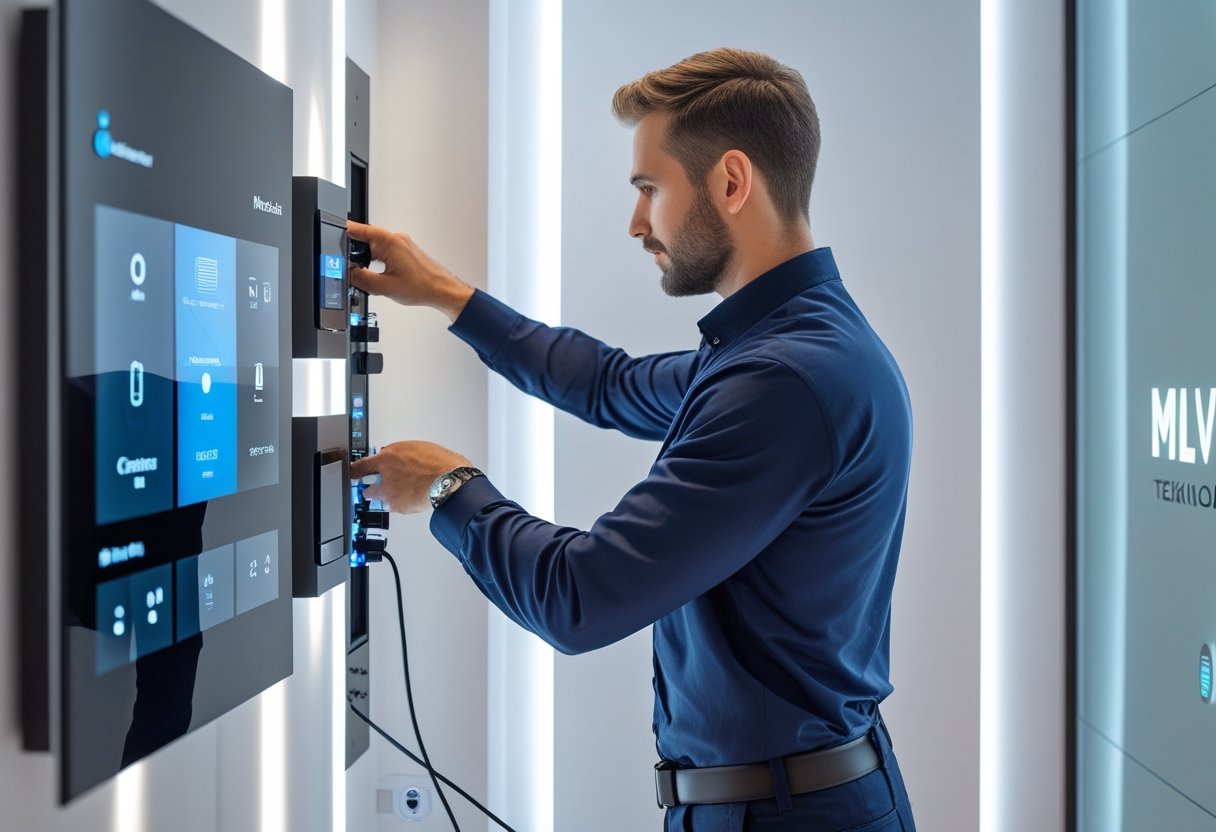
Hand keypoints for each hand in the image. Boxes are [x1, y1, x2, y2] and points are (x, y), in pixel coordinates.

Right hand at [346, 221, 474, 321]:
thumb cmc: (423, 286)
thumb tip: (348, 274)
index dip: (341, 234)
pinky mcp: (404, 251)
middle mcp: (395, 238)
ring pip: (373, 246)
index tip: (331, 237)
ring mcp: (401, 244)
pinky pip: (383, 251)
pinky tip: (378, 275)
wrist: (443, 291)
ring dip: (366, 258)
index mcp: (389, 241)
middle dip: (353, 252)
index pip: (357, 229)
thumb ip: (361, 279)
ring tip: (365, 274)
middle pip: (364, 238)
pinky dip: (376, 261)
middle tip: (347, 267)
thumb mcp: (384, 287)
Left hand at [350, 441, 474, 514]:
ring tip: (402, 494)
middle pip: (367, 489)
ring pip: (381, 500)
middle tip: (381, 487)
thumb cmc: (439, 463)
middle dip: (372, 488)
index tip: (351, 474)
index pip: (361, 465)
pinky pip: (395, 507)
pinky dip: (400, 504)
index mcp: (388, 457)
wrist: (450, 481)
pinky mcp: (399, 506)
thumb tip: (394, 455)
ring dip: (387, 498)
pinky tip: (412, 498)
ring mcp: (391, 493)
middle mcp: (385, 476)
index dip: (354, 471)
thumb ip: (400, 452)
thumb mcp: (417, 447)